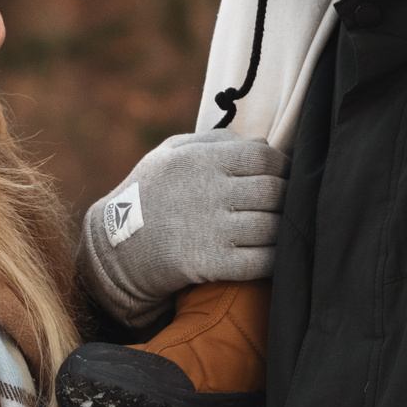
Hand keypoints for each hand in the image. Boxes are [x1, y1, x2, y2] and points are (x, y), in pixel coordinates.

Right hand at [77, 132, 287, 325]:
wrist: (116, 248)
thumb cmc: (150, 193)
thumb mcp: (170, 153)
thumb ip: (215, 142)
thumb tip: (263, 144)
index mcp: (199, 161)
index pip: (262, 156)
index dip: (282, 165)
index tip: (285, 174)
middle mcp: (207, 192)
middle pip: (272, 191)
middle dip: (287, 197)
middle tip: (290, 203)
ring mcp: (210, 230)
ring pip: (271, 227)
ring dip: (283, 228)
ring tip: (283, 227)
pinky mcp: (211, 264)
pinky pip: (261, 261)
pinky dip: (275, 257)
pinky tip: (274, 252)